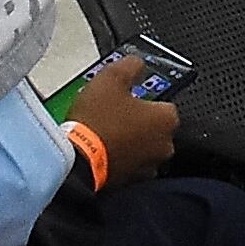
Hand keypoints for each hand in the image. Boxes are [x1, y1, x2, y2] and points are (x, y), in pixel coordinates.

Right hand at [66, 55, 181, 185]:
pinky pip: (130, 165)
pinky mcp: (132, 182)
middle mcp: (165, 145)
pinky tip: (102, 152)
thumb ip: (130, 66)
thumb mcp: (111, 78)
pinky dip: (120, 159)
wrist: (77, 160)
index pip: (164, 103)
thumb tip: (137, 63)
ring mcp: (150, 166)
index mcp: (167, 118)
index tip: (126, 99)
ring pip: (142, 148)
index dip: (142, 99)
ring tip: (104, 134)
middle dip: (138, 122)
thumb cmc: (97, 120)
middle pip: (154, 128)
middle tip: (113, 116)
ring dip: (129, 142)